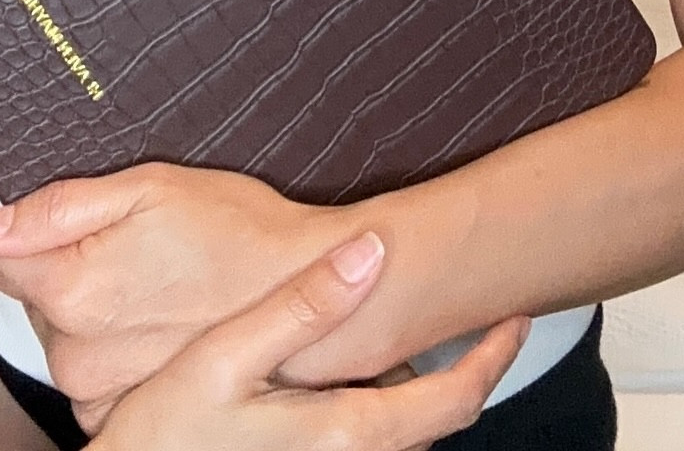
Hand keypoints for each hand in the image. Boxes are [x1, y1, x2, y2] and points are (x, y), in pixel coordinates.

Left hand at [0, 163, 358, 431]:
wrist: (308, 292)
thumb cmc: (240, 235)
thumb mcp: (149, 189)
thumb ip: (57, 208)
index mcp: (75, 289)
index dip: (34, 229)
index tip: (75, 223)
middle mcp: (79, 354)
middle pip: (35, 297)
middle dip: (69, 268)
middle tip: (136, 248)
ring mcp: (104, 390)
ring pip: (64, 335)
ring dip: (94, 310)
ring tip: (157, 284)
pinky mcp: (129, 411)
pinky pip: (94, 372)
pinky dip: (117, 347)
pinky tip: (160, 320)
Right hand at [91, 232, 529, 450]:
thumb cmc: (166, 432)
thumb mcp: (227, 355)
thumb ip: (302, 304)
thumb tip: (372, 250)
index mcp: (347, 431)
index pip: (455, 398)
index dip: (495, 354)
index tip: (516, 312)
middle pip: (439, 416)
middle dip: (470, 364)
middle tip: (483, 311)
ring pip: (405, 427)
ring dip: (428, 382)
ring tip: (429, 326)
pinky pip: (370, 433)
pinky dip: (390, 399)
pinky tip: (361, 363)